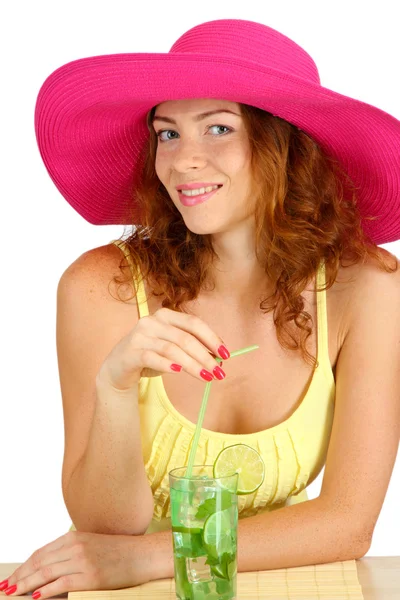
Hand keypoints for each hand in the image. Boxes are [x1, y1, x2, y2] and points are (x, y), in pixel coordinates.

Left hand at [2, 530, 151, 597]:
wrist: (142, 555)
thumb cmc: (119, 552)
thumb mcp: (91, 546)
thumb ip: (70, 553)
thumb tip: (47, 571)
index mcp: (74, 537)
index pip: (41, 552)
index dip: (24, 566)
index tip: (13, 577)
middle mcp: (76, 546)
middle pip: (40, 562)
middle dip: (20, 576)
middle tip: (6, 588)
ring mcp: (83, 560)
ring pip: (46, 572)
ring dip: (27, 584)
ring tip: (14, 593)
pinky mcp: (91, 576)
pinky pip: (62, 583)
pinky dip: (46, 590)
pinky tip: (37, 596)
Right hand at [97, 306, 229, 391]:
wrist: (118, 367)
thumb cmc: (150, 355)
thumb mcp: (172, 348)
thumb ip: (192, 347)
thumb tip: (218, 357)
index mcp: (166, 315)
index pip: (193, 323)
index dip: (211, 337)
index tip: (225, 354)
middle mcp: (152, 321)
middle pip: (185, 338)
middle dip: (205, 356)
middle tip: (219, 372)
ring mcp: (139, 336)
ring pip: (172, 349)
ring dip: (192, 365)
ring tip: (206, 377)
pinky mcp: (130, 352)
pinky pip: (152, 357)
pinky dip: (168, 365)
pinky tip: (180, 372)